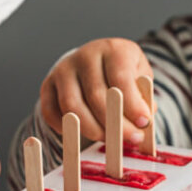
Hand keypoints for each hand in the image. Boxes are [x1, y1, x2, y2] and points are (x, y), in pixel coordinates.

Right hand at [40, 38, 154, 141]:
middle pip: (96, 96)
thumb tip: (143, 121)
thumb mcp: (140, 78)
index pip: (121, 79)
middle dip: (115, 124)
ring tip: (109, 141)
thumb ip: (144, 97)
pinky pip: (51, 113)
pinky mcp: (47, 85)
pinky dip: (65, 129)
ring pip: (72, 107)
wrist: (93, 63)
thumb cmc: (121, 74)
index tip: (143, 123)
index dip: (132, 104)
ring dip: (93, 130)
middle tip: (130, 139)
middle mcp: (85, 55)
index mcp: (112, 49)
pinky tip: (81, 135)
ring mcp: (63, 70)